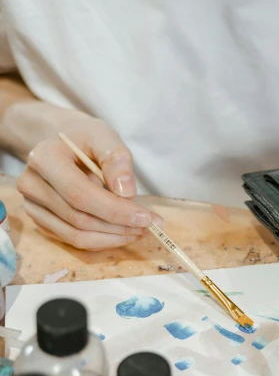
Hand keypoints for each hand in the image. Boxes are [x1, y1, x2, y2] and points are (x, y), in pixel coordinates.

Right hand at [17, 108, 162, 250]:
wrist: (62, 143)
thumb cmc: (84, 138)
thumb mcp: (104, 135)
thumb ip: (117, 159)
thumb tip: (126, 192)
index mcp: (44, 158)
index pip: (80, 194)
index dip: (114, 210)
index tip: (145, 217)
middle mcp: (32, 185)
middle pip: (79, 219)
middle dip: (119, 227)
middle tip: (149, 226)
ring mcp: (33, 206)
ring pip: (76, 236)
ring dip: (113, 238)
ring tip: (139, 230)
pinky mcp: (40, 221)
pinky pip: (73, 240)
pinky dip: (102, 240)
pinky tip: (122, 231)